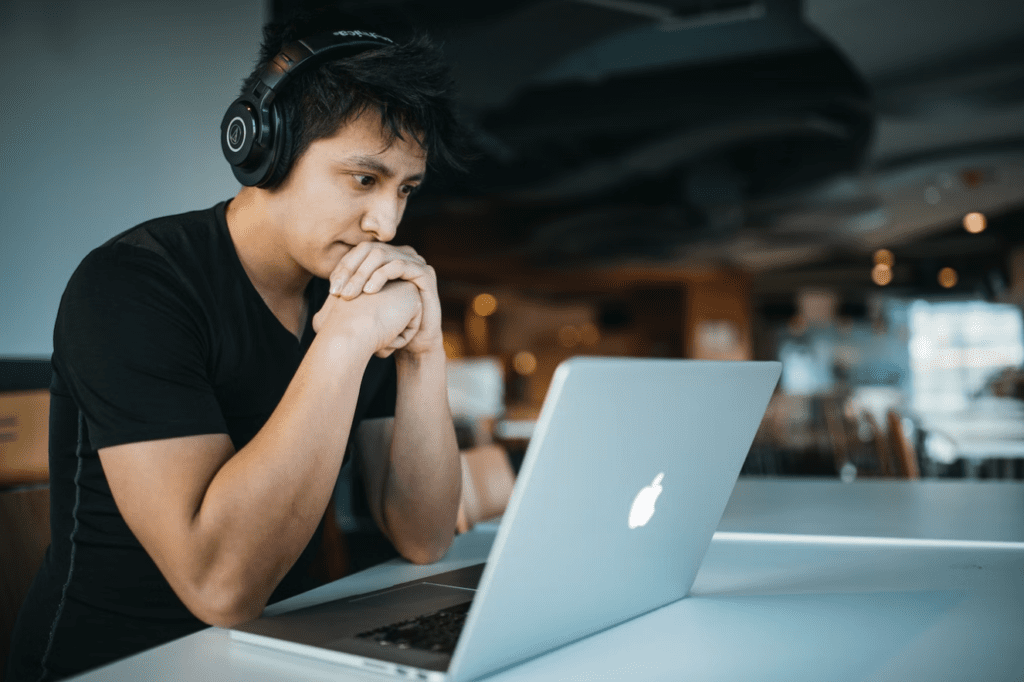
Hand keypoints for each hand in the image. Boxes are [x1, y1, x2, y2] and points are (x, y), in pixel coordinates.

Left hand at [327, 242, 442, 356]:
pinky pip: (399, 265)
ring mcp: (414, 261)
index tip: (331, 290)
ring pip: (382, 255)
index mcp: (386, 258)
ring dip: (362, 274)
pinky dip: (381, 276)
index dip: (343, 268)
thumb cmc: (388, 327)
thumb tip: (325, 295)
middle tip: (338, 293)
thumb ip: (349, 295)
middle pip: (368, 250)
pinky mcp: (425, 272)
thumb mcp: (364, 308)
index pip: (358, 253)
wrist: (415, 343)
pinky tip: (369, 292)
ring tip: (350, 295)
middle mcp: (400, 255)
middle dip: (350, 271)